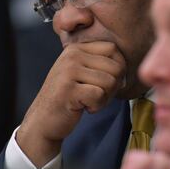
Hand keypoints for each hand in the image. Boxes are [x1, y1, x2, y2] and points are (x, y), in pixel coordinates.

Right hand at [17, 41, 125, 167]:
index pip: (113, 49)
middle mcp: (71, 55)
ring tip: (89, 101)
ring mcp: (68, 71)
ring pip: (110, 81)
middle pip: (115, 67)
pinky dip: (96, 106)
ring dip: (104, 98)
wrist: (43, 120)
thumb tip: (126, 70)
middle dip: (113, 86)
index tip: (107, 83)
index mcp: (76, 48)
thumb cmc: (68, 97)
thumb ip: (101, 64)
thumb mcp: (82, 73)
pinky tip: (84, 107)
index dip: (119, 68)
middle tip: (97, 95)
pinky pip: (99, 95)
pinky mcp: (68, 90)